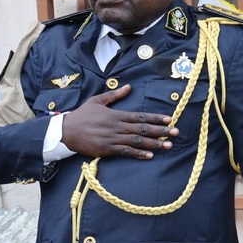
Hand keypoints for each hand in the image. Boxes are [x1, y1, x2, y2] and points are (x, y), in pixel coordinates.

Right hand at [61, 84, 178, 158]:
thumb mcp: (98, 101)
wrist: (66, 131)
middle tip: (176, 132)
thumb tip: (129, 87)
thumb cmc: (82, 115)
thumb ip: (115, 95)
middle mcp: (118, 126)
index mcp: (117, 115)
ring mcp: (113, 139)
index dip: (156, 118)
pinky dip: (138, 154)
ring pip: (138, 141)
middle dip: (161, 131)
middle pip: (143, 128)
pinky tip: (150, 155)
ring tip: (168, 145)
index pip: (140, 116)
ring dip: (154, 143)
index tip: (169, 119)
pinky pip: (126, 152)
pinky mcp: (108, 150)